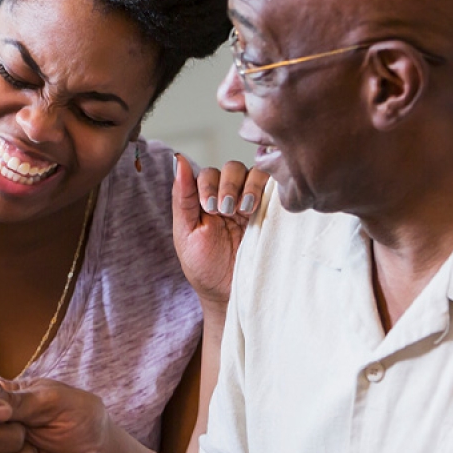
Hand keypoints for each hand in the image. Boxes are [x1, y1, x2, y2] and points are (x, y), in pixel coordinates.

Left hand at [172, 154, 268, 306]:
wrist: (230, 293)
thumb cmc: (204, 267)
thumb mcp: (186, 233)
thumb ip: (182, 197)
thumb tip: (178, 159)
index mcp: (206, 200)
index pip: (208, 173)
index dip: (208, 183)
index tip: (208, 208)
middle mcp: (229, 197)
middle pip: (232, 168)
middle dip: (228, 185)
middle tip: (225, 210)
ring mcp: (252, 203)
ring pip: (254, 173)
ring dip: (248, 186)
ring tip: (243, 210)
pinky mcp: (271, 212)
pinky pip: (274, 188)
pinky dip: (267, 189)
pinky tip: (257, 207)